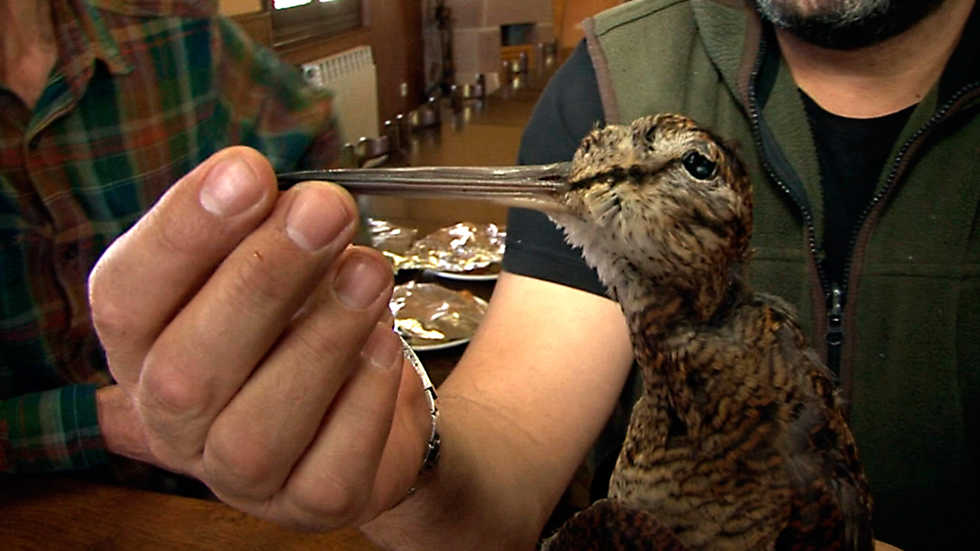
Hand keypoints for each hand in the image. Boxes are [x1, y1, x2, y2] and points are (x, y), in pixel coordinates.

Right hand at [89, 147, 429, 528]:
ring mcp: (238, 476)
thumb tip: (297, 198)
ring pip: (256, 429)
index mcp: (145, 346)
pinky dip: (363, 397)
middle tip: (323, 211)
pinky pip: (331, 464)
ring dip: (320, 340)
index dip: (182, 233)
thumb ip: (268, 231)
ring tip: (369, 273)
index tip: (246, 171)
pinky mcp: (309, 503)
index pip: (126, 297)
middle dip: (261, 279)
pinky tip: (385, 344)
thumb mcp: (274, 263)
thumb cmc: (300, 321)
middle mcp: (174, 420)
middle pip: (187, 369)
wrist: (362, 403)